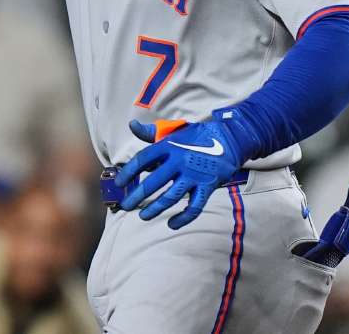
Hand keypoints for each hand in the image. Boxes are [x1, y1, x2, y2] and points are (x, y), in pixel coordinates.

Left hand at [114, 116, 247, 228]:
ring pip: (172, 196)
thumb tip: (132, 125)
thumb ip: (151, 132)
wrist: (229, 138)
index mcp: (168, 146)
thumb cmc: (196, 135)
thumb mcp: (173, 129)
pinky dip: (184, 218)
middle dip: (137, 196)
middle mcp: (179, 161)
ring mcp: (194, 174)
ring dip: (156, 208)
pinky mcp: (207, 186)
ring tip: (143, 216)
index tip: (118, 183)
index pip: (143, 160)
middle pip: (154, 182)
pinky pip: (195, 206)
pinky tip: (172, 224)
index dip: (128, 172)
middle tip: (125, 206)